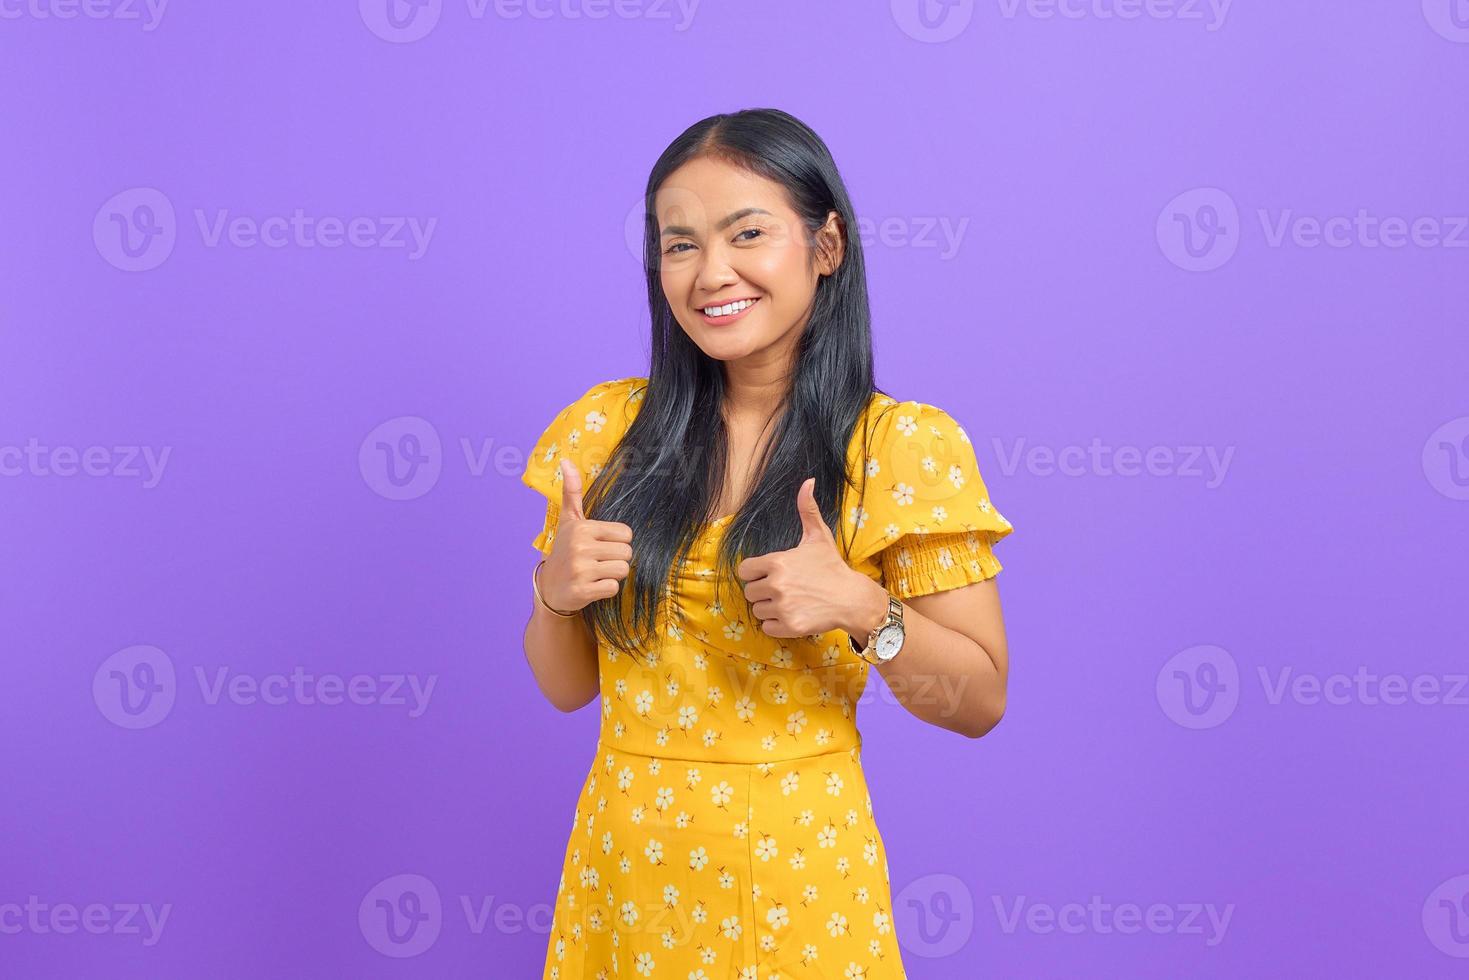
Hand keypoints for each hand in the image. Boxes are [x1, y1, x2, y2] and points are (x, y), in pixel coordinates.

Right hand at [539, 458, 633, 612]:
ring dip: (612, 575)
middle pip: (627, 553)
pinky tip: (591, 586)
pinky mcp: (582, 591)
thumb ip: (572, 492)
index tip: (600, 546)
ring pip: (622, 570)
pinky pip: (613, 588)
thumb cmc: (565, 550)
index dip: (617, 542)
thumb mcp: (568, 521)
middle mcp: (579, 547)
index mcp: (581, 528)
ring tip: (595, 573)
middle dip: (616, 559)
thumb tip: (566, 461)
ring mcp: (580, 570)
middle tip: (597, 562)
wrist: (549, 588)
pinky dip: (605, 590)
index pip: (626, 534)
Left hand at [736, 477, 886, 638]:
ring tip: (790, 601)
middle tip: (784, 589)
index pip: (745, 571)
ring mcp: (782, 607)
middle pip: (750, 592)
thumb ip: (807, 509)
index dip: (756, 572)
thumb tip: (808, 481)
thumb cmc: (832, 567)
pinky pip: (766, 627)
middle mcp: (776, 584)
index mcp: (777, 562)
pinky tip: (792, 614)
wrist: (851, 598)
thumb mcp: (818, 536)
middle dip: (763, 591)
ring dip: (770, 608)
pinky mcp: (789, 626)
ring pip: (758, 610)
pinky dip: (776, 624)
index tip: (770, 574)